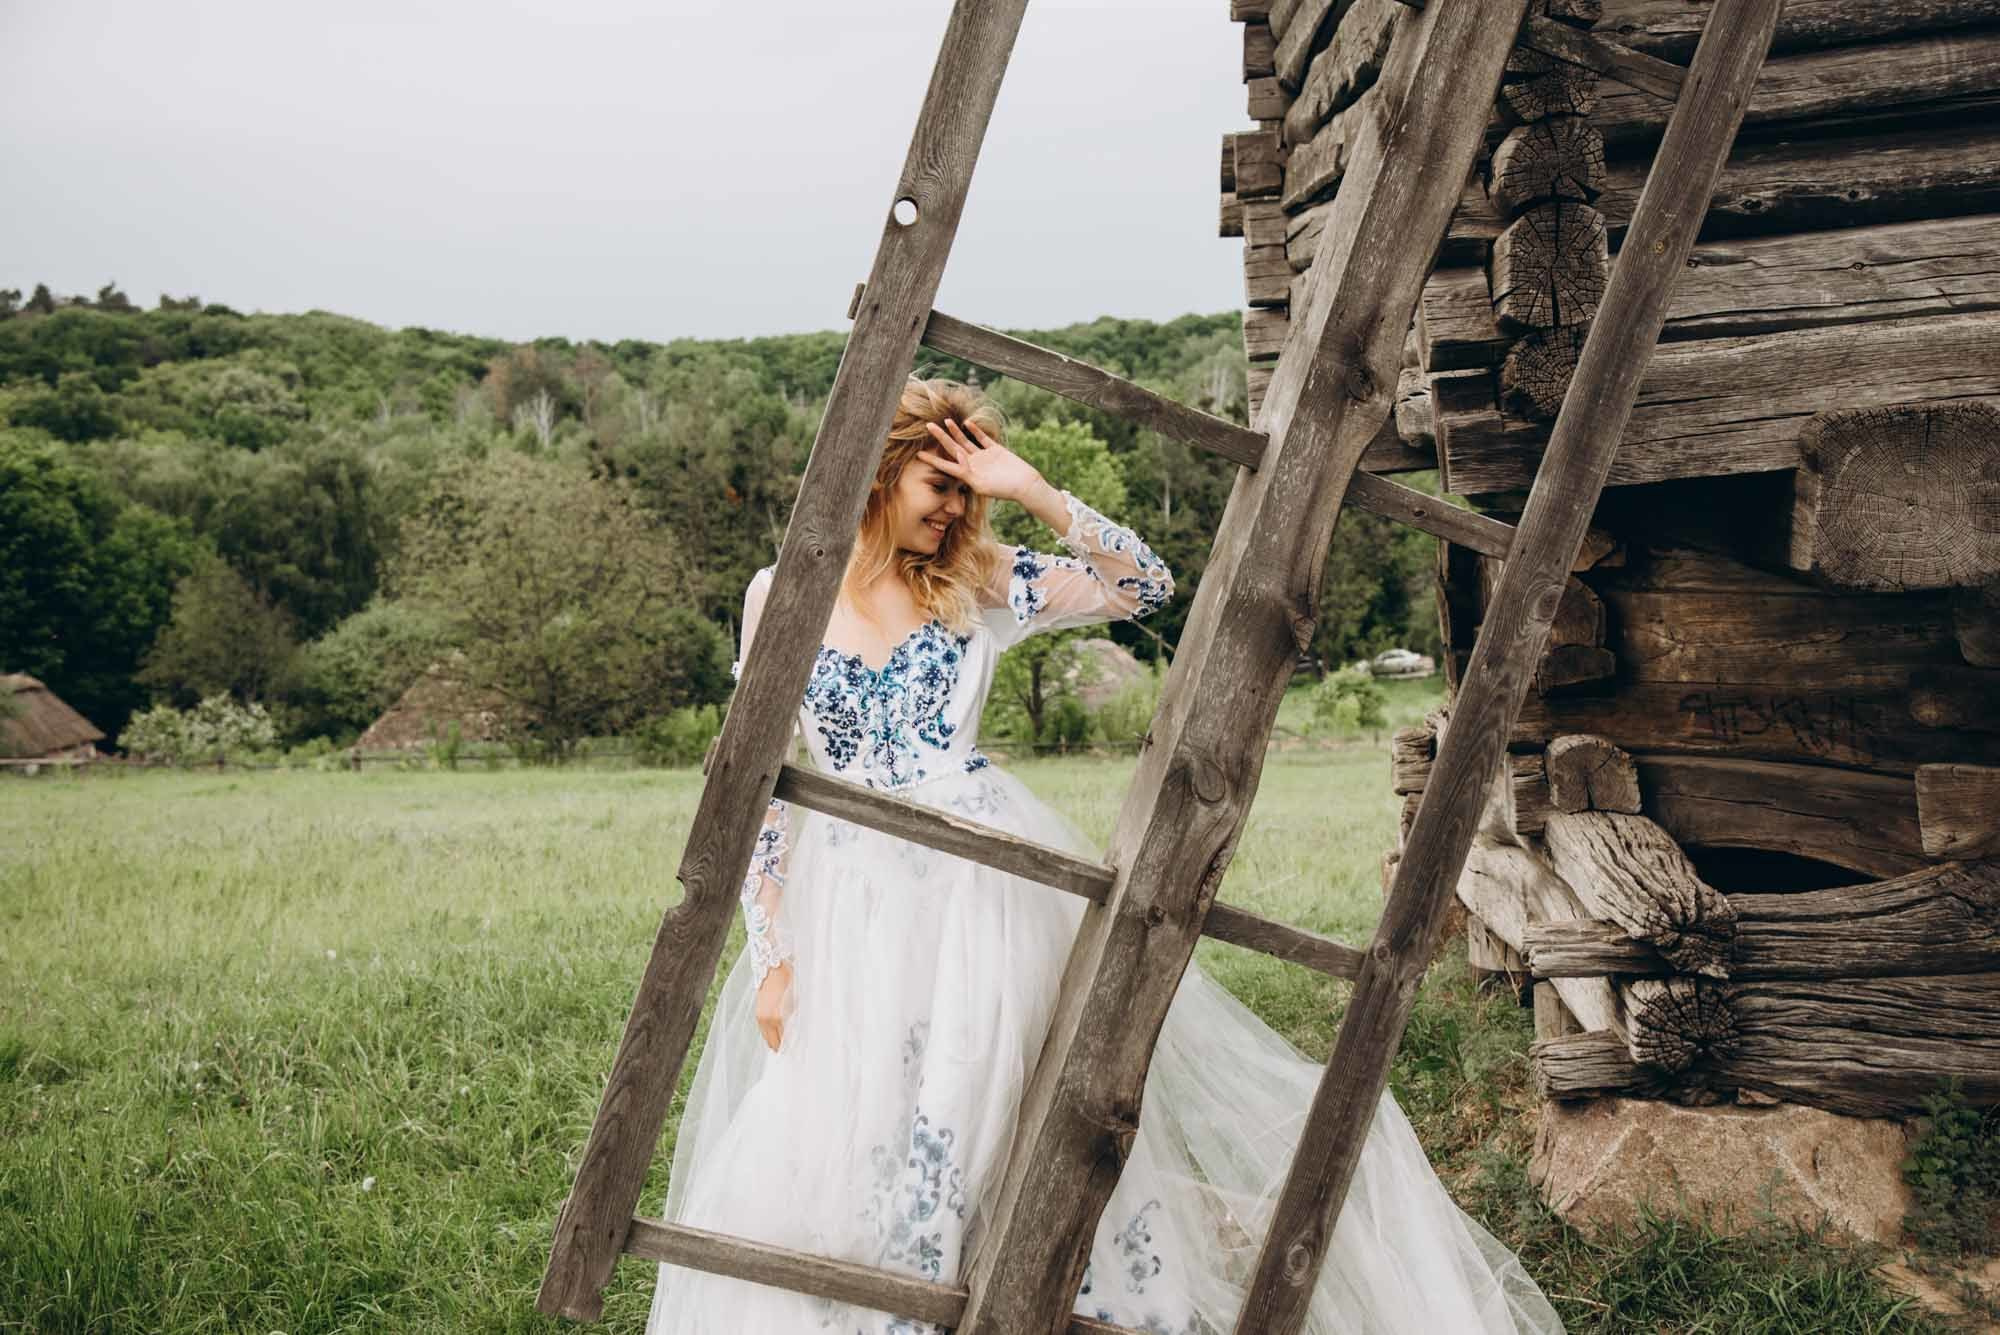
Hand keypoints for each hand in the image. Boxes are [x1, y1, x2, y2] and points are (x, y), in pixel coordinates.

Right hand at [755, 960, 792, 1051]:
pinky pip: (762, 1028)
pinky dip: (768, 1033)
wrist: (774, 967)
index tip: (794, 1054)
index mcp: (776, 1017)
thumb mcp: (796, 1000)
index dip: (787, 1047)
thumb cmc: (789, 982)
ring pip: (765, 1035)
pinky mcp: (758, 1011)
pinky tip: (774, 1035)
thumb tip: (796, 1030)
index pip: (781, 1040)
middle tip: (788, 1053)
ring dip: (773, 1040)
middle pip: (771, 1041)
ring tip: (781, 1046)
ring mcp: (760, 1015)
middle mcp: (765, 1019)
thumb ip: (794, 1017)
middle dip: (779, 1046)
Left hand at [919, 418, 1049, 507]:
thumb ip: (967, 470)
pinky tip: (967, 422)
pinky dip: (975, 431)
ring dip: (955, 431)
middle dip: (940, 437)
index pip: (946, 465)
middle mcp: (973, 465)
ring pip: (965, 441)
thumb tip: (957, 455)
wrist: (1025, 485)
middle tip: (928, 426)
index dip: (932, 460)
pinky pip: (982, 438)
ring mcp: (984, 457)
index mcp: (968, 475)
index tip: (919, 454)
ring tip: (945, 421)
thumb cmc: (1004, 489)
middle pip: (953, 448)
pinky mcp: (995, 450)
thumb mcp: (981, 484)